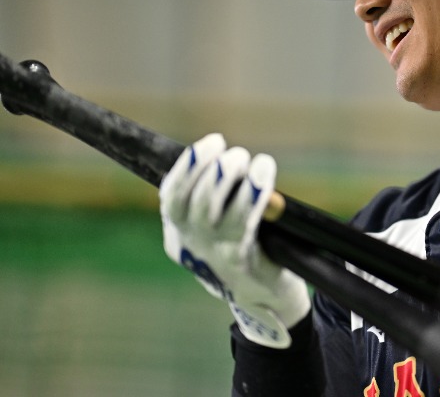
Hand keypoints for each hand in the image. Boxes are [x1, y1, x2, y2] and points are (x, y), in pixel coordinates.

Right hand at [159, 133, 309, 347]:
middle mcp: (190, 245)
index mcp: (179, 236)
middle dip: (211, 167)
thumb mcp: (215, 232)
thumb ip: (212, 202)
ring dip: (229, 177)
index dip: (187, 167)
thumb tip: (222, 160)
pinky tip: (263, 172)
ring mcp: (212, 254)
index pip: (170, 197)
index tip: (209, 144)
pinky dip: (252, 192)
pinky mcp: (238, 260)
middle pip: (190, 201)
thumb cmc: (241, 253)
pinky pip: (242, 221)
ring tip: (248, 158)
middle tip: (233, 150)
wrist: (263, 300)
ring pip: (210, 210)